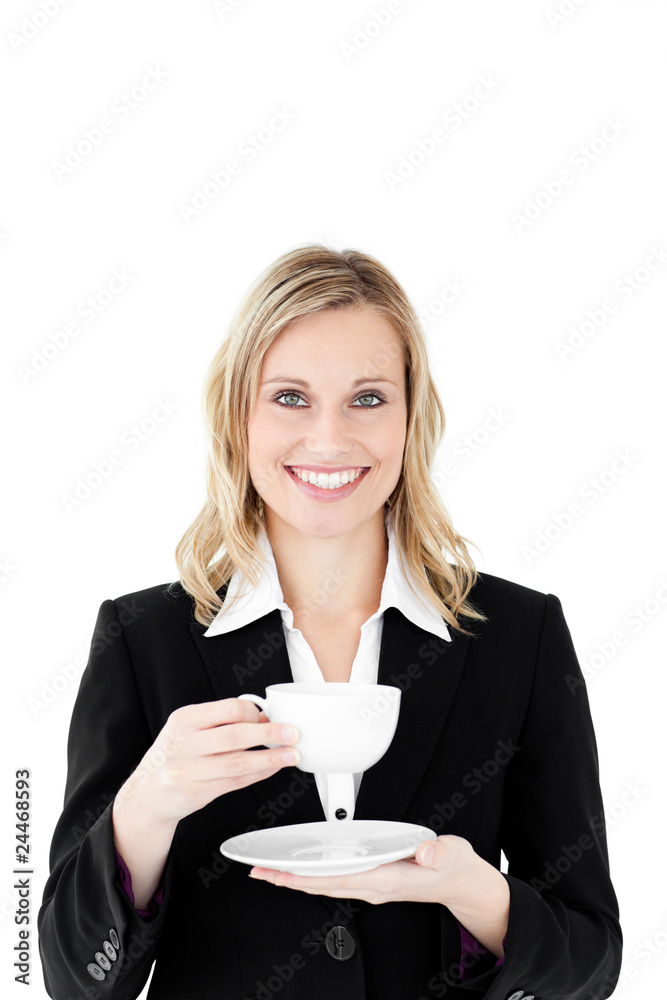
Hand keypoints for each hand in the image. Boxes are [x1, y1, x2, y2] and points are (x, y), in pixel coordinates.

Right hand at [115, 697, 300, 825]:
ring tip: (290, 754)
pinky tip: (272, 768)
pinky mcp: (195, 794)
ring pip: (237, 764)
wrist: (147, 792)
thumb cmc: (175, 754)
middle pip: (234, 736)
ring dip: (269, 758)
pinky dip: (258, 775)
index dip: (253, 712)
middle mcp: (184, 744)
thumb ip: (220, 722)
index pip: (226, 709)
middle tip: (292, 733)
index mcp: (184, 720)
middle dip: (268, 734)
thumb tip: (264, 717)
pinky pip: (234, 783)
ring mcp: (188, 771)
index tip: (270, 715)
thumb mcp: (188, 728)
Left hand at [249, 834, 478, 907]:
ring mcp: (373, 885)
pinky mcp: (374, 880)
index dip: (309, 877)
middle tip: (260, 870)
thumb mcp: (451, 855)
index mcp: (389, 879)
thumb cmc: (453, 867)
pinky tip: (302, 870)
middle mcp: (376, 886)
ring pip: (327, 884)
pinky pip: (336, 879)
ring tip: (271, 871)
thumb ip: (437, 853)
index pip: (340, 879)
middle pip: (324, 885)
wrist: (461, 882)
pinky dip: (314, 875)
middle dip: (291, 879)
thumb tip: (424, 854)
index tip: (282, 874)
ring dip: (298, 878)